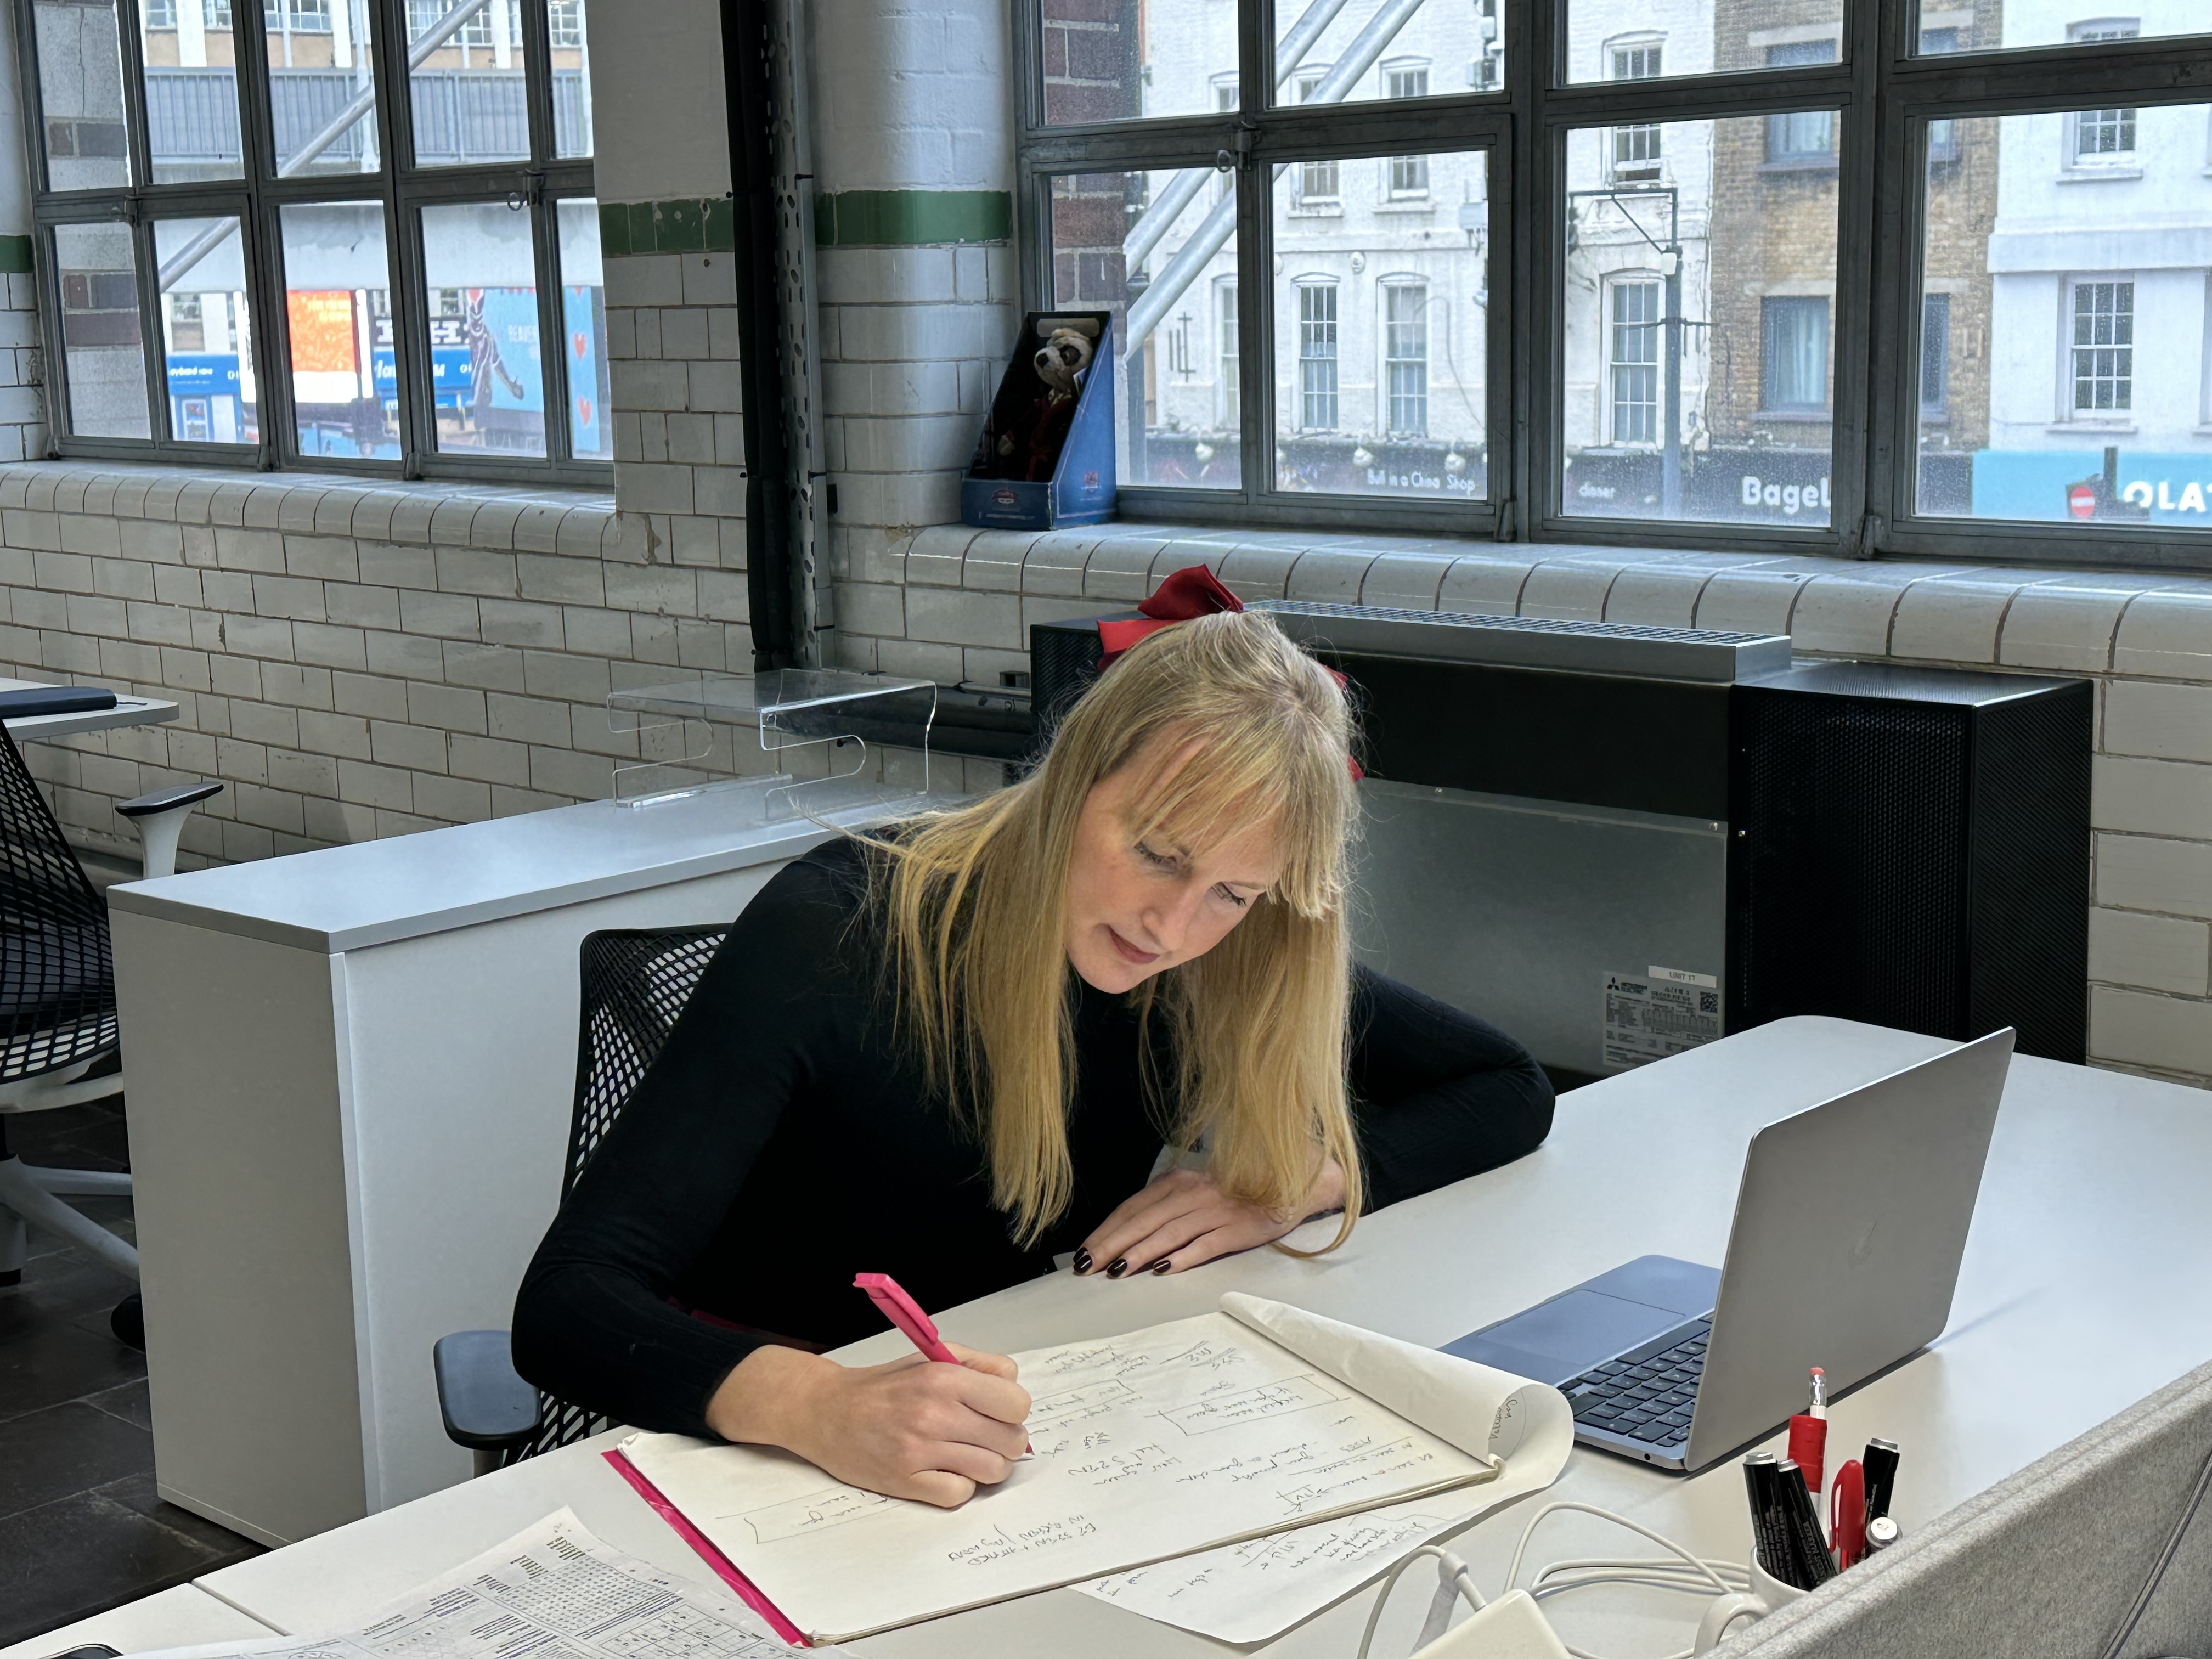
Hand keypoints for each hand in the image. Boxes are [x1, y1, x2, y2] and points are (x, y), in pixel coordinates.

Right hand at [705, 1341, 1030, 1507]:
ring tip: (968, 1453)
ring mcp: (920, 1452)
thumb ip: (980, 1365)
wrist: (826, 1410)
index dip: (1013, 1409)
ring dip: (987, 1465)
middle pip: (1011, 1441)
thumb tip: (1014, 1386)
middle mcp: (935, 1414)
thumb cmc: (882, 1386)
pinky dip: (959, 1486)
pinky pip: (960, 1494)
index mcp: (945, 1378)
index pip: (1016, 1403)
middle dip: (1005, 1439)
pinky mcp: (905, 1482)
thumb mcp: (932, 1356)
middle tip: (986, 1435)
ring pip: (992, 1471)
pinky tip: (946, 1470)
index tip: (1000, 1411)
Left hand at [1075, 1161, 1345, 1279]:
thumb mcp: (1194, 1192)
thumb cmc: (1234, 1192)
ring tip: (1117, 1270)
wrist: (1290, 1182)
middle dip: (1113, 1243)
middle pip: (1145, 1219)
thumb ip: (1165, 1209)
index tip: (1083, 1251)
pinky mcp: (1238, 1227)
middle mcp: (1193, 1192)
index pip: (1133, 1207)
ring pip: (1170, 1232)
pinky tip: (1164, 1270)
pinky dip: (1183, 1257)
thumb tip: (1126, 1238)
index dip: (1106, 1229)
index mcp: (1178, 1182)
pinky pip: (1206, 1244)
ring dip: (1141, 1252)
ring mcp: (1216, 1209)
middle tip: (1088, 1265)